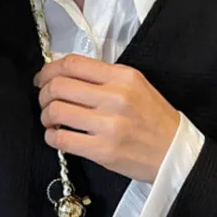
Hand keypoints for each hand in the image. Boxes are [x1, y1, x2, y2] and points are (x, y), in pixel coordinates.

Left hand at [35, 55, 179, 183]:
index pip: (72, 64)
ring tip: (50, 121)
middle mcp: (114, 97)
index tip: (42, 79)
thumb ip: (106, 78)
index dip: (48, 70)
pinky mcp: (102, 151)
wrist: (174, 153)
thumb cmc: (155, 121)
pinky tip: (56, 137)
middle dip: (43, 94)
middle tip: (45, 102)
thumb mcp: (138, 86)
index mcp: (122, 77)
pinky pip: (62, 140)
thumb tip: (69, 77)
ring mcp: (108, 125)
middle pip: (58, 86)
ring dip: (45, 116)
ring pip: (56, 112)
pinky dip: (52, 137)